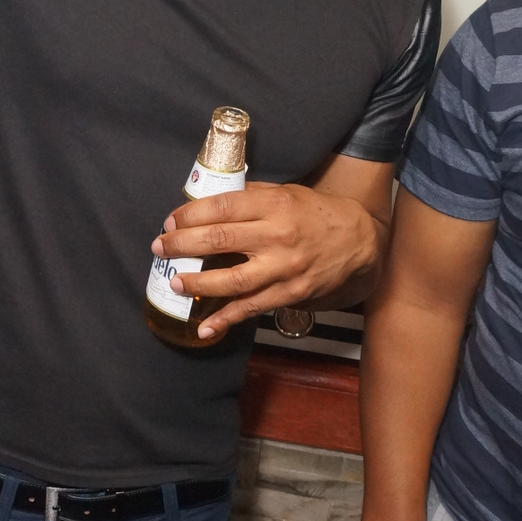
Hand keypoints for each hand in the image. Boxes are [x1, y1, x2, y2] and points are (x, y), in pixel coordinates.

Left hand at [149, 181, 381, 341]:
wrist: (361, 242)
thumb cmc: (316, 213)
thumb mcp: (286, 193)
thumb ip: (249, 198)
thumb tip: (205, 204)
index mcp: (274, 204)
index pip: (222, 207)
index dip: (190, 215)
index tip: (171, 222)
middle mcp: (277, 236)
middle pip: (220, 240)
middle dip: (183, 245)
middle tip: (161, 248)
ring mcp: (283, 268)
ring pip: (232, 280)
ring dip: (197, 283)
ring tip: (176, 282)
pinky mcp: (290, 294)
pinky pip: (251, 308)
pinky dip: (226, 320)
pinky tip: (204, 327)